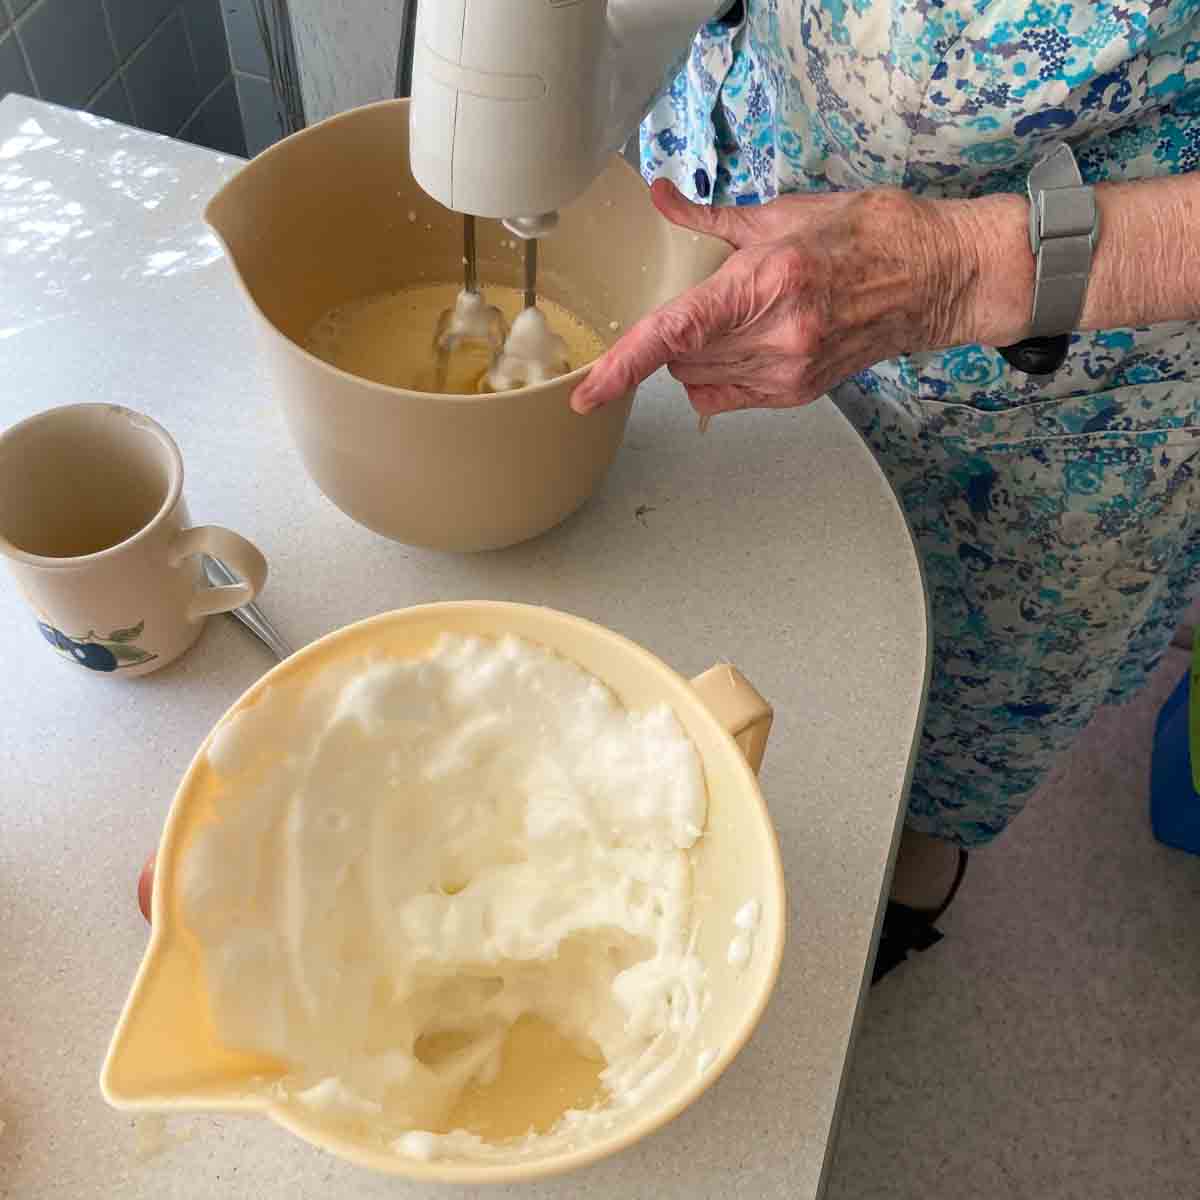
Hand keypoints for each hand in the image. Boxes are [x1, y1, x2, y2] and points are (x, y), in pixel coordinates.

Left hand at [570, 179, 1028, 416]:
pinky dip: (714, 376)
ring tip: (734, 318)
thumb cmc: (869, 237)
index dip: (624, 365)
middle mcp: (776, 336)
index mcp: (767, 282)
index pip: (675, 332)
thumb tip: (661, 200)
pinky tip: (743, 347)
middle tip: (701, 300)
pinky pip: (725, 398)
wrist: (935, 278)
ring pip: (698, 381)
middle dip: (669, 336)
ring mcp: (788, 372)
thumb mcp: (784, 214)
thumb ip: (710, 220)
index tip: (588, 392)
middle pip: (679, 359)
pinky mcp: (797, 394)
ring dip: (692, 356)